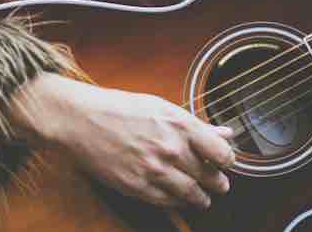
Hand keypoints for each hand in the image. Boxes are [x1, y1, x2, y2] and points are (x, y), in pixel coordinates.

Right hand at [9, 73, 235, 209]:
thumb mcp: (164, 108)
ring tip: (202, 197)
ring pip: (193, 196)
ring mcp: (155, 171)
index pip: (223, 154)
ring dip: (201, 198)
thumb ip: (197, 125)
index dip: (228, 161)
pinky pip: (169, 203)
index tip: (225, 163)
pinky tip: (179, 198)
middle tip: (219, 184)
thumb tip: (226, 133)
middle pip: (211, 177)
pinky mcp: (138, 188)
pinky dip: (178, 203)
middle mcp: (172, 150)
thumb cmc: (123, 109)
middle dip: (218, 183)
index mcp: (182, 125)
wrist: (84, 121)